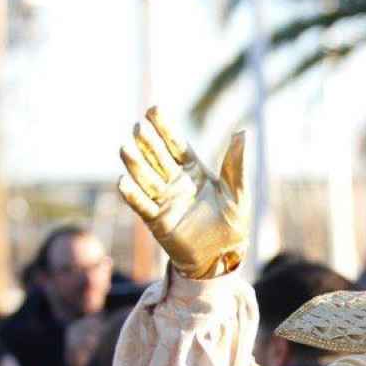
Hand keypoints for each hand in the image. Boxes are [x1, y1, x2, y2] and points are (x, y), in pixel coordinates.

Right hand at [118, 107, 249, 279]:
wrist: (222, 255)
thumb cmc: (232, 222)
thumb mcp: (238, 191)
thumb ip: (236, 163)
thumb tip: (242, 132)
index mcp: (193, 171)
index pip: (176, 145)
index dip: (164, 128)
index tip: (153, 110)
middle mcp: (175, 182)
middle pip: (157, 157)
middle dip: (147, 142)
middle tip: (139, 127)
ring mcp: (164, 200)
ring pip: (146, 178)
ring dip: (135, 164)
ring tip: (125, 148)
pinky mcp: (157, 221)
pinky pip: (142, 205)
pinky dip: (132, 195)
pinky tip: (122, 182)